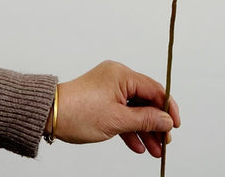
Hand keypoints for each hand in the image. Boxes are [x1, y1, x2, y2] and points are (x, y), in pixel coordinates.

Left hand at [47, 60, 180, 157]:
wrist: (49, 115)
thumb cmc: (79, 112)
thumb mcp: (117, 120)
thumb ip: (145, 120)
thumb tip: (167, 120)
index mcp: (123, 75)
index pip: (155, 89)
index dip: (168, 108)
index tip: (175, 125)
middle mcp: (118, 78)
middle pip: (146, 101)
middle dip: (156, 123)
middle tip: (165, 142)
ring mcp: (110, 89)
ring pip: (134, 110)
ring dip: (144, 130)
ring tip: (154, 150)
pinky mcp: (102, 100)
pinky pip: (122, 113)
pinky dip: (129, 129)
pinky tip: (138, 146)